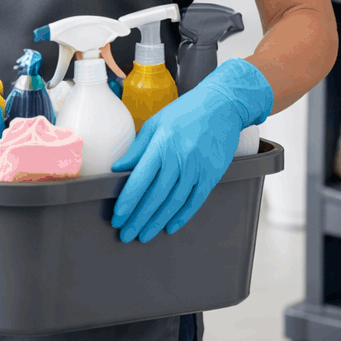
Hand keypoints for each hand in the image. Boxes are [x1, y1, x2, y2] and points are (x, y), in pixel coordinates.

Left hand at [110, 58, 272, 242]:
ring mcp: (197, 169)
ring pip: (174, 203)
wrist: (222, 106)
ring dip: (157, 222)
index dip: (127, 202)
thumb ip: (137, 149)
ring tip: (144, 235)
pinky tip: (170, 227)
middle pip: (155, 197)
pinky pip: (195, 201)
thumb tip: (118, 169)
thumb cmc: (185, 112)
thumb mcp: (155, 124)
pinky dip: (182, 216)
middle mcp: (179, 159)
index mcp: (161, 146)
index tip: (117, 217)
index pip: (139, 181)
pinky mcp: (212, 175)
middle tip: (126, 234)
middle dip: (138, 218)